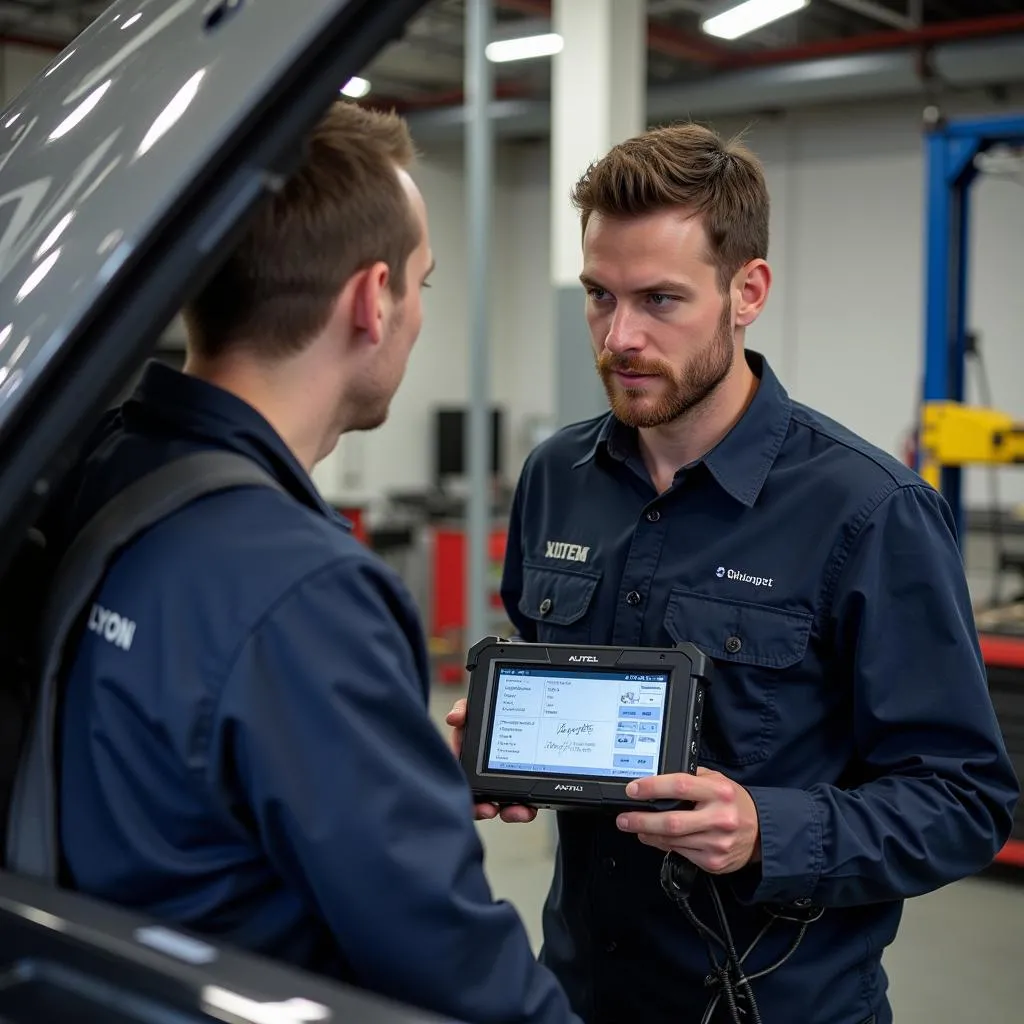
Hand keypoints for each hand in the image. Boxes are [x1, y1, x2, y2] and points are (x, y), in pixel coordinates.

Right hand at [445, 699, 536, 823]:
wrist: (525, 718)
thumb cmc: (489, 719)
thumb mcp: (474, 711)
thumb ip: (463, 711)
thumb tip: (454, 718)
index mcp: (468, 760)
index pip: (462, 781)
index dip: (465, 794)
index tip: (473, 800)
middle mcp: (482, 776)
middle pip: (478, 801)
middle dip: (483, 809)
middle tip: (489, 809)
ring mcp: (501, 784)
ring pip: (501, 806)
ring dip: (508, 813)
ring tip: (519, 811)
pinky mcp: (521, 787)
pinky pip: (522, 803)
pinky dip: (526, 809)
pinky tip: (531, 808)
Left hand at [616, 767, 760, 874]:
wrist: (762, 832)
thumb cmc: (735, 803)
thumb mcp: (718, 781)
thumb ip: (692, 778)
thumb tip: (656, 779)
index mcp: (720, 792)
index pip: (680, 786)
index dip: (652, 788)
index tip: (633, 790)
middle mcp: (720, 818)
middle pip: (671, 821)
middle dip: (641, 820)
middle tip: (624, 819)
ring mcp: (717, 843)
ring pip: (672, 841)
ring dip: (648, 834)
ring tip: (637, 827)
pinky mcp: (713, 862)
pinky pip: (679, 853)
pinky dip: (663, 845)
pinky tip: (657, 838)